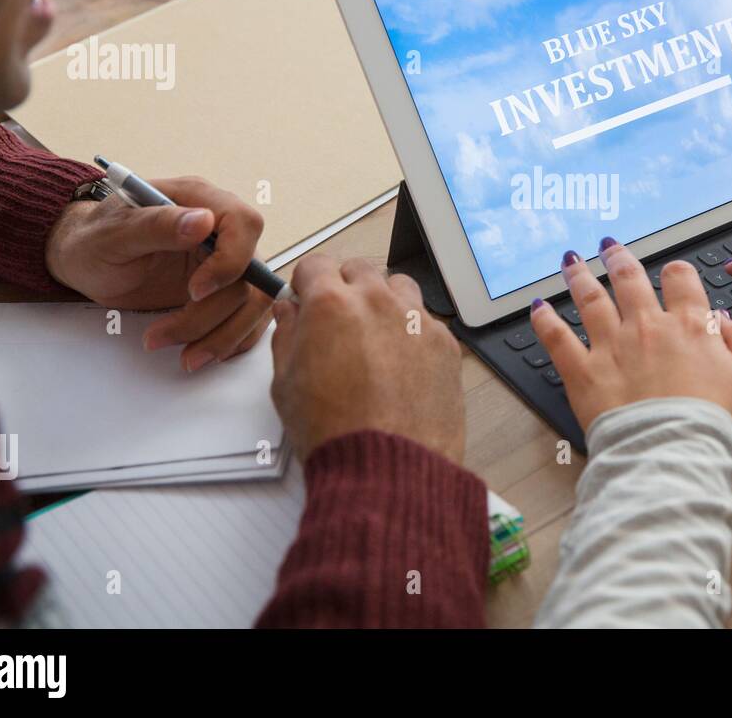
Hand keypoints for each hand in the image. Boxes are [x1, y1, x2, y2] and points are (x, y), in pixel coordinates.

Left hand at [44, 176, 270, 371]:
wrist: (85, 263)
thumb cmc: (93, 240)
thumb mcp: (114, 233)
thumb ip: (158, 225)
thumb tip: (203, 221)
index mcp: (200, 201)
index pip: (244, 225)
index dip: (231, 261)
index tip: (195, 290)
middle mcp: (221, 231)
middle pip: (251, 274)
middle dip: (214, 314)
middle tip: (168, 334)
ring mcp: (225, 263)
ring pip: (253, 303)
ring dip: (223, 335)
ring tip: (184, 356)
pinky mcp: (223, 292)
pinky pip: (247, 319)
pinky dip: (229, 341)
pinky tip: (197, 351)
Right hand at [269, 255, 464, 462]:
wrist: (389, 467)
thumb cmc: (337, 432)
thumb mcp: (286, 384)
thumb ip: (286, 336)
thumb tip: (289, 313)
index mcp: (332, 305)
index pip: (316, 264)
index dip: (307, 281)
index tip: (307, 295)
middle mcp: (377, 302)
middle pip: (359, 268)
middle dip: (345, 285)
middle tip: (338, 318)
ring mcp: (416, 320)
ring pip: (398, 286)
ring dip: (383, 300)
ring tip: (373, 337)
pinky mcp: (445, 343)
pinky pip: (426, 320)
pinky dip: (412, 331)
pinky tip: (401, 362)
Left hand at [531, 239, 731, 441]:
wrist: (674, 461)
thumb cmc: (714, 431)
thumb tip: (730, 321)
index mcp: (691, 328)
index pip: (681, 281)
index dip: (676, 273)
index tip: (671, 273)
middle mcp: (648, 328)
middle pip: (630, 280)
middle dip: (618, 258)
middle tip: (608, 245)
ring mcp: (612, 347)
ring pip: (591, 299)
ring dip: (579, 276)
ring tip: (571, 261)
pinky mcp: (583, 373)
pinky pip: (557, 338)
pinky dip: (545, 320)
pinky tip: (538, 307)